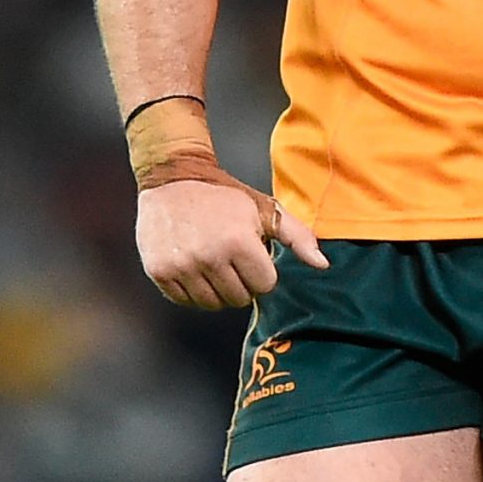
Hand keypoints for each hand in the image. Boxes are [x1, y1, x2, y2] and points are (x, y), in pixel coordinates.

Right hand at [135, 179, 328, 309]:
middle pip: (238, 298)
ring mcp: (182, 266)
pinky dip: (192, 289)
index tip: (250, 252)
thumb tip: (323, 264)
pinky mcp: (159, 271)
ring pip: (212, 304)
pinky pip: (185, 301)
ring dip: (217, 288)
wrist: (172, 178)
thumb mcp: (264, 209)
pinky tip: (193, 265)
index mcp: (239, 241)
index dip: (261, 270)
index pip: (264, 286)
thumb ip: (297, 236)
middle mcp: (209, 257)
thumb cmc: (224, 195)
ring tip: (213, 260)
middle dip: (240, 281)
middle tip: (230, 256)